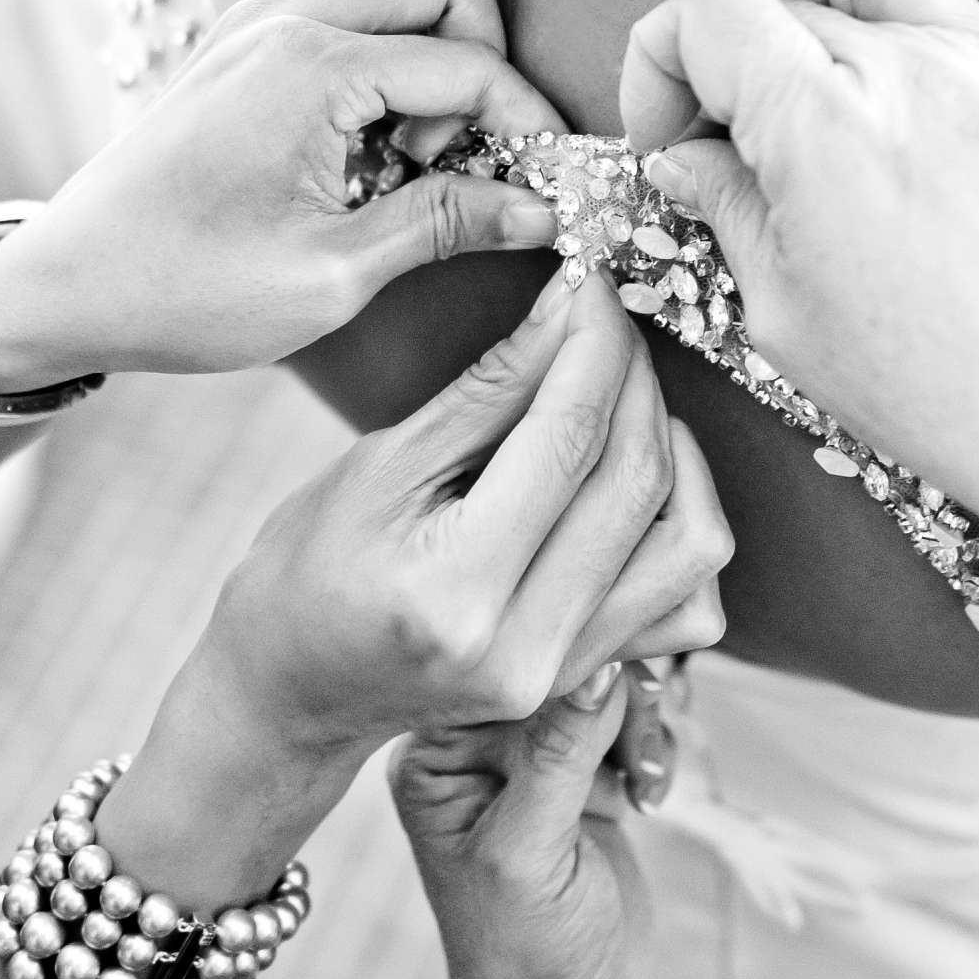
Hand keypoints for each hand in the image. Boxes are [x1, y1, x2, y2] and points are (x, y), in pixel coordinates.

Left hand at [0, 0, 562, 390]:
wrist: (65, 289)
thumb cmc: (184, 293)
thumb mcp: (331, 277)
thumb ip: (445, 224)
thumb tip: (543, 210)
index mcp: (311, 67)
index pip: (469, 61)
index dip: (525, 125)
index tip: (541, 190)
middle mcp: (284, 13)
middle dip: (482, 49)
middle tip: (450, 153)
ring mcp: (255, 12)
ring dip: (425, 1)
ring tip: (406, 113)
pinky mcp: (239, 31)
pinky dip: (368, 7)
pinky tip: (359, 110)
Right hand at [203, 269, 727, 755]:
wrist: (289, 695)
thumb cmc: (305, 571)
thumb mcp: (379, 464)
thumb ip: (486, 391)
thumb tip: (569, 307)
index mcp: (455, 590)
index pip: (568, 440)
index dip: (594, 344)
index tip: (593, 283)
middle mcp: (528, 645)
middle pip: (637, 482)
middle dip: (635, 377)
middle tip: (603, 320)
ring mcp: (566, 673)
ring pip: (690, 541)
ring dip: (671, 446)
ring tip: (620, 395)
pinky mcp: (587, 677)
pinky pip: (686, 599)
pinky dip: (680, 522)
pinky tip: (632, 477)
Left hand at [394, 665, 647, 978]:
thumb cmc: (524, 957)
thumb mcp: (532, 854)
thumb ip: (560, 754)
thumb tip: (597, 659)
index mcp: (434, 757)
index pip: (500, 669)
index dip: (565, 655)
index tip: (622, 658)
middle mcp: (474, 750)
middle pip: (556, 666)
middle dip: (610, 696)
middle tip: (637, 752)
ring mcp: (529, 763)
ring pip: (600, 688)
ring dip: (637, 725)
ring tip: (643, 783)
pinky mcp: (577, 780)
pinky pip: (624, 723)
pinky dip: (648, 748)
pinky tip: (648, 796)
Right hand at [619, 0, 978, 525]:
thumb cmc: (932, 388)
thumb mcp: (783, 314)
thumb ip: (726, 210)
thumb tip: (686, 161)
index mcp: (820, 123)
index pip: (705, 14)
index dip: (658, 66)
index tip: (668, 143)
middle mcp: (903, 64)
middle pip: (777, 2)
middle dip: (728, 69)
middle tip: (734, 158)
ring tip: (818, 77)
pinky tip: (928, 30)